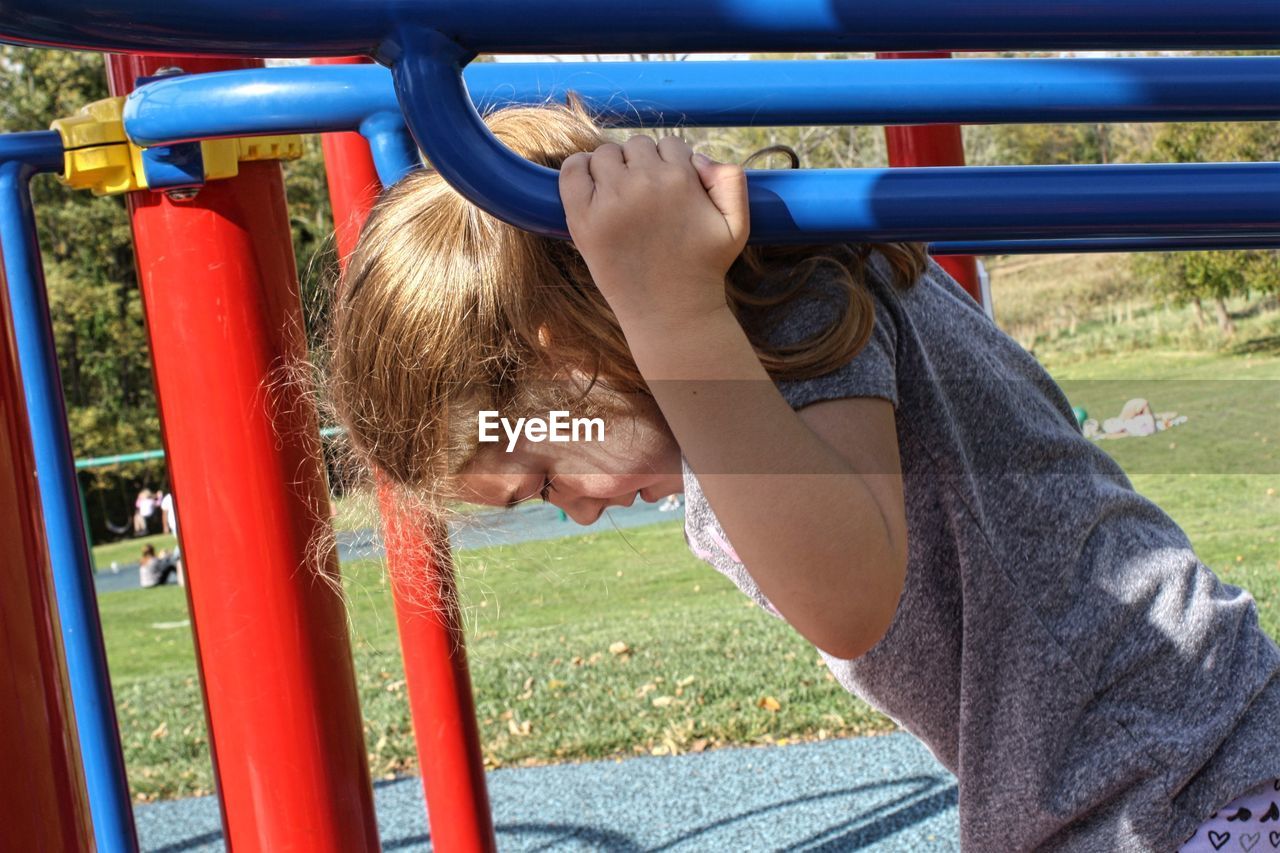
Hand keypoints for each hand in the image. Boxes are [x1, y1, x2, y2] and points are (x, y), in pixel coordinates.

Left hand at [559, 135, 748, 334]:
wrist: (670, 312)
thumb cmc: (704, 269)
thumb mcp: (737, 225)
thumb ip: (731, 180)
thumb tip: (697, 157)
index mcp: (681, 179)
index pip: (670, 145)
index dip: (671, 164)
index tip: (669, 190)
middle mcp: (644, 184)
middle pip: (637, 146)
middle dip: (642, 165)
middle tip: (645, 197)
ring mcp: (610, 200)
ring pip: (605, 154)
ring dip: (612, 167)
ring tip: (620, 195)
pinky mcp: (584, 219)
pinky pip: (572, 170)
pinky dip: (579, 168)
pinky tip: (590, 183)